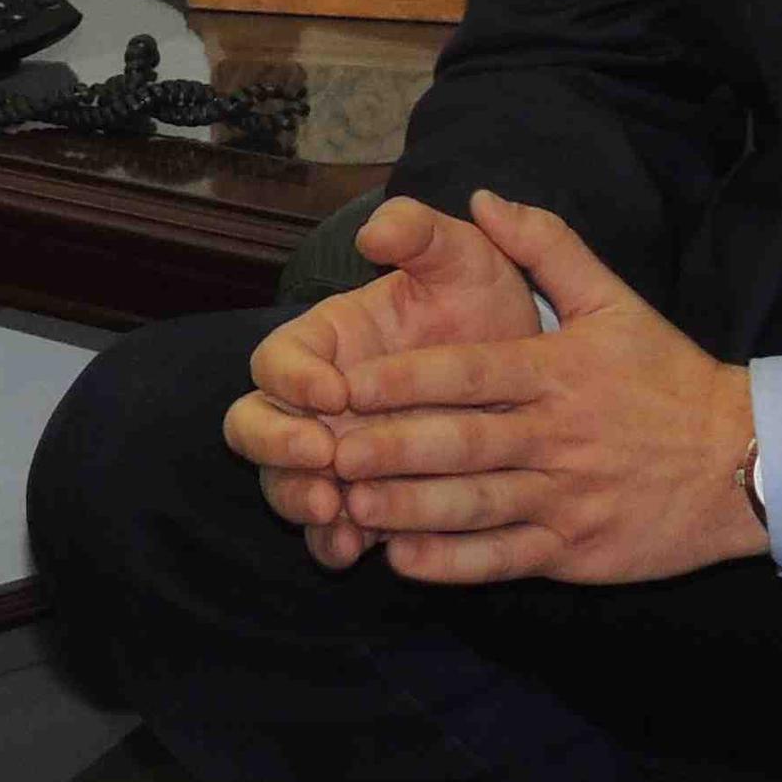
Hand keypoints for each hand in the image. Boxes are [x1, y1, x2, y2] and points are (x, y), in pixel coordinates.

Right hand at [223, 198, 544, 569]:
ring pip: (282, 483)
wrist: (529, 374)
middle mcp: (312, 404)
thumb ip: (419, 233)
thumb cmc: (483, 307)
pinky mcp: (359, 505)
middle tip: (322, 457)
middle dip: (276, 445)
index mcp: (323, 344)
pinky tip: (358, 549)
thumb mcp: (462, 260)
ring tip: (337, 511)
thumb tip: (373, 232)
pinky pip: (327, 534)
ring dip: (299, 498)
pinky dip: (332, 543)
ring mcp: (331, 458)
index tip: (334, 391)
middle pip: (252, 426)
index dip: (292, 377)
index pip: (275, 359)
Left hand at [316, 192, 764, 586]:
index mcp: (556, 372)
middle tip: (327, 452)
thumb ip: (547, 245)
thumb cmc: (669, 377)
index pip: (466, 373)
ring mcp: (567, 497)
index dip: (401, 380)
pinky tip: (403, 559)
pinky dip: (451, 563)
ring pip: (474, 506)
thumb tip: (481, 198)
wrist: (745, 460)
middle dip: (388, 450)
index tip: (344, 384)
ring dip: (407, 510)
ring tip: (348, 506)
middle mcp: (556, 435)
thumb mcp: (615, 300)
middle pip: (460, 444)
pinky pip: (503, 558)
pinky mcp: (576, 549)